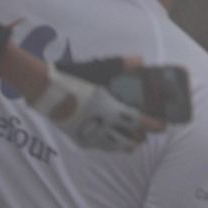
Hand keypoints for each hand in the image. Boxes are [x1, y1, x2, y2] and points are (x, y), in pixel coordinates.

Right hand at [32, 61, 161, 150]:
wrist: (44, 90)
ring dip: (125, 144)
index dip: (152, 125)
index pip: (137, 121)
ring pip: (111, 147)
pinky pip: (96, 146)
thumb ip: (122, 66)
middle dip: (140, 137)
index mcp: (109, 109)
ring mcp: (87, 134)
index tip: (163, 126)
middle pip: (126, 139)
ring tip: (134, 142)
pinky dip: (107, 146)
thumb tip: (140, 60)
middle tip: (148, 132)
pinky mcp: (76, 138)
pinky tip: (110, 142)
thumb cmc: (74, 78)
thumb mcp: (100, 69)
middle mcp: (100, 125)